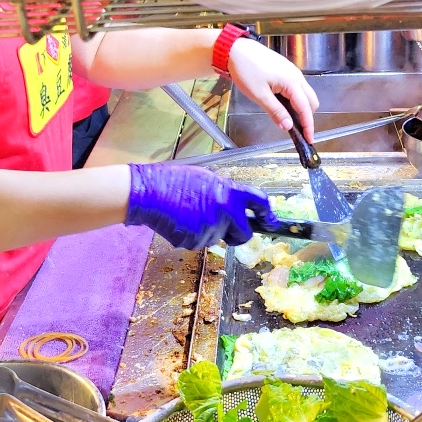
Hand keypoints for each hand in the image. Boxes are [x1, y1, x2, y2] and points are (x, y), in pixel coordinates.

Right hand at [124, 163, 273, 249]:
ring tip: (190, 214)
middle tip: (228, 229)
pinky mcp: (195, 242)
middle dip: (238, 234)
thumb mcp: (207, 179)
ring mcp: (211, 229)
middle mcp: (226, 212)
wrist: (149, 193)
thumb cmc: (174, 181)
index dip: (268, 214)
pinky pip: (201, 243)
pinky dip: (194, 236)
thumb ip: (225, 192)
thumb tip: (236, 205)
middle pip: (244, 234)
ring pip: (218, 238)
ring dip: (210, 231)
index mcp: (230, 192)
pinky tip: (182, 222)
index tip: (271, 222)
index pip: (260, 202)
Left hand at [227, 37, 319, 141]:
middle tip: (298, 131)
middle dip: (307, 117)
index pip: (306, 108)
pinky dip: (295, 99)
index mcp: (292, 82)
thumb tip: (288, 126)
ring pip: (305, 95)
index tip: (309, 138)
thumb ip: (276, 112)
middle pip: (311, 101)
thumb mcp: (259, 95)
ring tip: (288, 119)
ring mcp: (292, 72)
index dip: (308, 125)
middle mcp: (296, 76)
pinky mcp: (286, 70)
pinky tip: (283, 105)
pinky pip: (297, 88)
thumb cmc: (246, 69)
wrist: (236, 50)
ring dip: (301, 108)